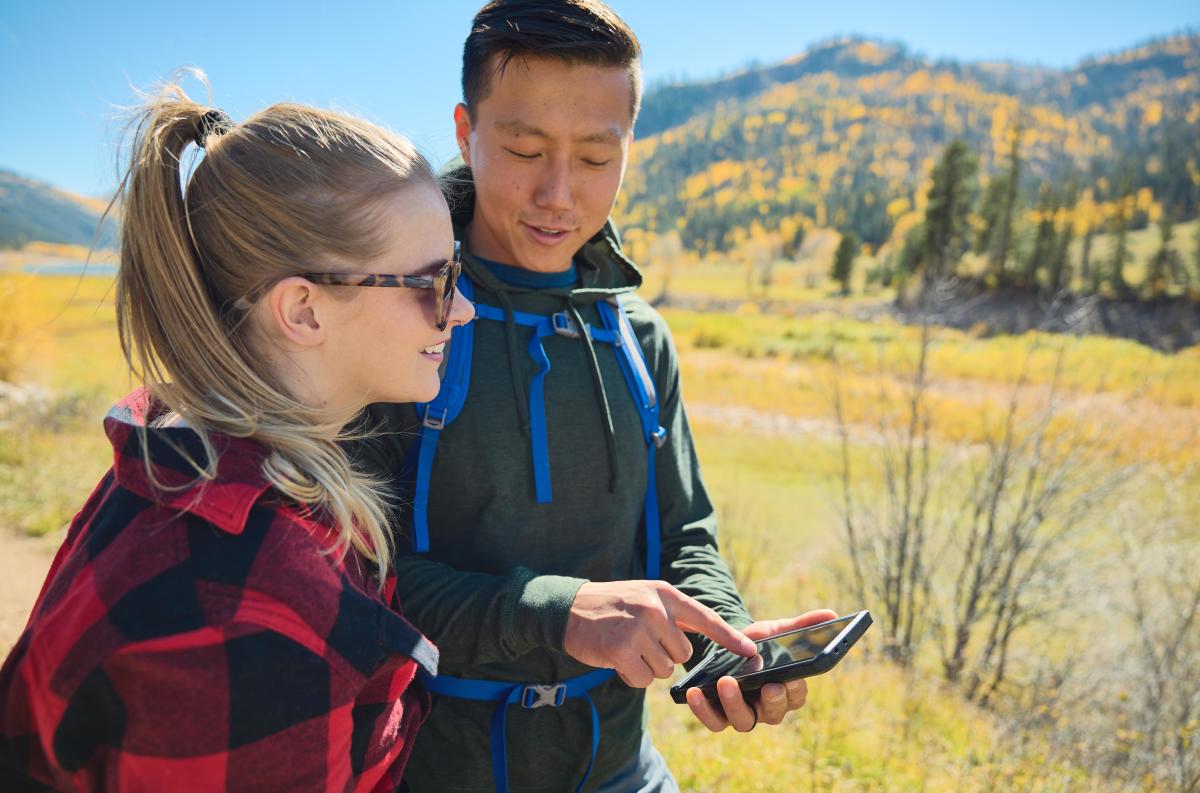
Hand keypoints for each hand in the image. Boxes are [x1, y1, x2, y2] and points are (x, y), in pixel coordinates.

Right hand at [564, 581, 755, 687]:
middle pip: (682, 653)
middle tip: (639, 642)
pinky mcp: (620, 650)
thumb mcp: (645, 596)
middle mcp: (654, 609)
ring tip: (626, 646)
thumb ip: (673, 613)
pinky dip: (630, 675)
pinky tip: (616, 659)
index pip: (705, 618)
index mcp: (664, 594)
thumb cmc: (612, 605)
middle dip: (663, 655)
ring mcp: (638, 629)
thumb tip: (708, 633)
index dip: (729, 637)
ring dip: (645, 665)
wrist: (568, 608)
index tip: (750, 652)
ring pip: (663, 669)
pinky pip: (642, 679)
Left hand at [685, 609, 837, 732]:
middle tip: (767, 686)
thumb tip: (831, 613)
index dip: (795, 690)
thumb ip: (802, 625)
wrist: (727, 648)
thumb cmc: (759, 643)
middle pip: (774, 713)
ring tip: (725, 682)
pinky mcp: (719, 715)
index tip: (790, 679)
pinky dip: (704, 710)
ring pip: (744, 721)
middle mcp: (767, 707)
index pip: (796, 696)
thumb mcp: (778, 631)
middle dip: (771, 701)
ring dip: (734, 704)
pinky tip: (695, 693)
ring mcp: (743, 713)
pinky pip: (714, 721)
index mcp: (787, 690)